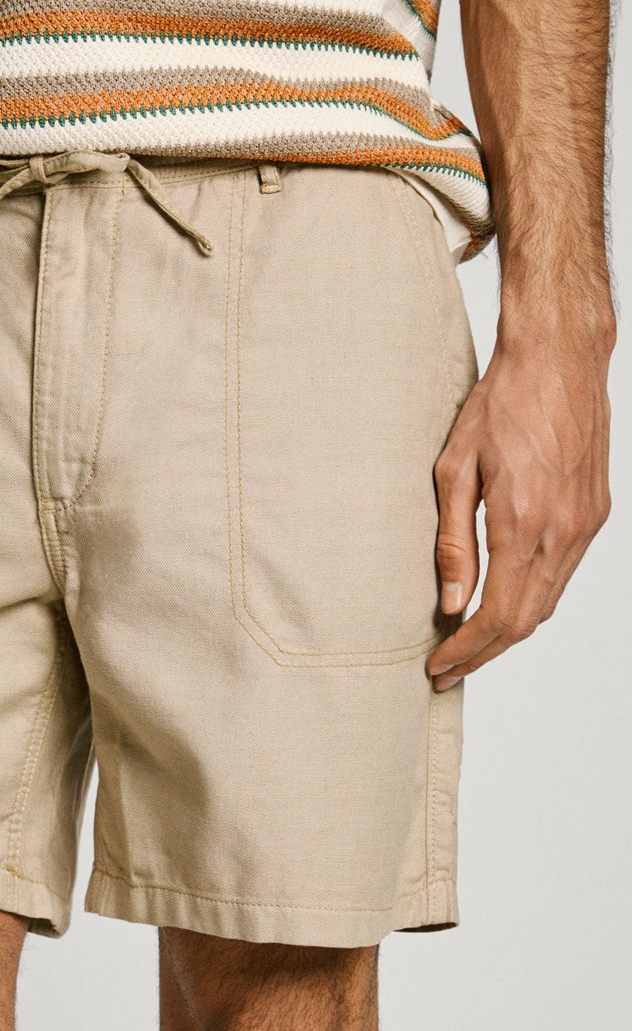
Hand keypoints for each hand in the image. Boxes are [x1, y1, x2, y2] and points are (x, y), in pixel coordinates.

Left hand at [427, 311, 613, 690]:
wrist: (559, 360)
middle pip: (525, 621)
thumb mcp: (454, 470)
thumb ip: (453, 542)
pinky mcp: (594, 514)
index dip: (466, 650)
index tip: (437, 666)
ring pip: (547, 603)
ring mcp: (585, 525)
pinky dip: (531, 600)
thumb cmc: (500, 404)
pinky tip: (502, 602)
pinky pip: (562, 575)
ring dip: (507, 632)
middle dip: (483, 653)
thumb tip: (452, 602)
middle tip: (446, 670)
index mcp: (524, 523)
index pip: (496, 616)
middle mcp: (563, 532)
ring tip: (467, 645)